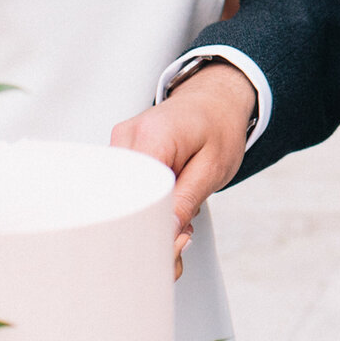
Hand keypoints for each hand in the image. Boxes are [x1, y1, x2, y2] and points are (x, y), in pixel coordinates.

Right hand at [110, 63, 257, 278]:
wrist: (216, 100)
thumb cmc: (219, 126)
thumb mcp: (213, 167)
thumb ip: (186, 200)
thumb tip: (164, 235)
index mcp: (152, 136)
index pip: (134, 193)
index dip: (150, 223)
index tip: (172, 240)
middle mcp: (127, 137)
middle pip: (123, 198)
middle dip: (151, 224)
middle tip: (181, 230)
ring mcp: (120, 144)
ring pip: (123, 196)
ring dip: (150, 212)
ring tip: (179, 209)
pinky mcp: (121, 153)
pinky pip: (126, 187)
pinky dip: (146, 200)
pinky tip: (167, 200)